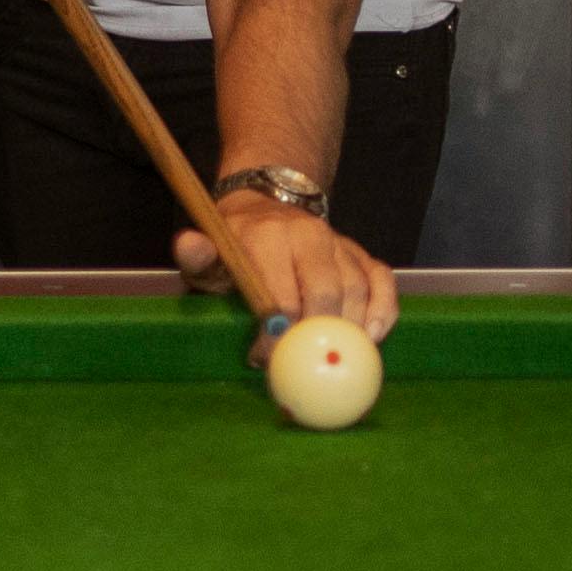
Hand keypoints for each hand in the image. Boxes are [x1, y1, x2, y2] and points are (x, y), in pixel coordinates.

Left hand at [177, 200, 397, 340]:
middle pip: (326, 294)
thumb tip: (188, 244)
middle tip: (302, 364)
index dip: (275, 336)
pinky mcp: (359, 252)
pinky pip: (382, 281)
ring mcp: (338, 242)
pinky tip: (371, 337)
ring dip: (350, 332)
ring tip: (334, 358)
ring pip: (357, 290)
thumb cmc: (236, 245)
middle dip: (316, 338)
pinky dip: (383, 311)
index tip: (263, 359)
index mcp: (267, 236)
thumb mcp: (210, 252)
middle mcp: (308, 234)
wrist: (266, 206)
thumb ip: (197, 255)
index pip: (280, 296)